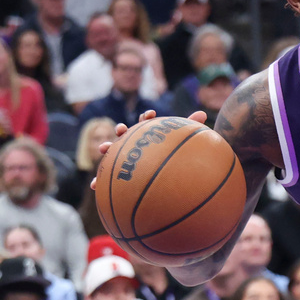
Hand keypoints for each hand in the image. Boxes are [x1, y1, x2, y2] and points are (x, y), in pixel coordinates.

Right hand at [91, 110, 208, 188]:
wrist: (165, 179)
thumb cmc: (173, 156)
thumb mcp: (181, 142)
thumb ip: (190, 127)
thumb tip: (204, 113)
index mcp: (147, 136)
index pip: (146, 124)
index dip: (147, 118)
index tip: (151, 114)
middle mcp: (133, 145)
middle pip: (126, 136)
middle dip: (122, 131)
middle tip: (122, 129)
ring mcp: (124, 159)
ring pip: (113, 154)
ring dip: (107, 149)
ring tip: (104, 149)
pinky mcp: (118, 176)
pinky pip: (107, 179)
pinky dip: (100, 181)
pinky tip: (95, 186)